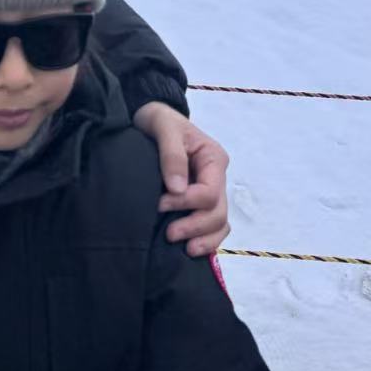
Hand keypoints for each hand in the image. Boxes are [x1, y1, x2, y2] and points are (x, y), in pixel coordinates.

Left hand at [132, 103, 230, 256]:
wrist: (150, 120)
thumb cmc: (158, 120)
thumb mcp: (163, 126)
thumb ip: (172, 155)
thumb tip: (177, 188)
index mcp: (213, 158)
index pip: (210, 192)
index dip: (187, 203)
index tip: (160, 203)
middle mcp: (217, 178)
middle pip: (218, 212)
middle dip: (195, 226)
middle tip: (169, 234)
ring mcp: (211, 192)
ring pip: (220, 223)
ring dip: (204, 239)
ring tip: (184, 249)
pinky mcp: (200, 203)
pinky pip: (214, 227)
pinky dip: (206, 240)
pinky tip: (190, 250)